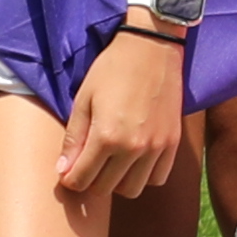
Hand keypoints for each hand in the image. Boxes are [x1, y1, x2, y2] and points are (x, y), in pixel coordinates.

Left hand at [61, 21, 190, 210]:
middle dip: (90, 182)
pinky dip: (143, 176)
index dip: (69, 179)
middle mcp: (133, 148)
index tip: (68, 172)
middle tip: (87, 166)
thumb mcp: (83, 99)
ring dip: (117, 183)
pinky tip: (134, 160)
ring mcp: (156, 147)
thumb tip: (63, 171)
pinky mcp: (173, 142)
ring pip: (132, 190)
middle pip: (105, 189)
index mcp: (106, 137)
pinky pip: (158, 178)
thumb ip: (73, 138)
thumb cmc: (112, 69)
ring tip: (111, 164)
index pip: (81, 179)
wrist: (152, 47)